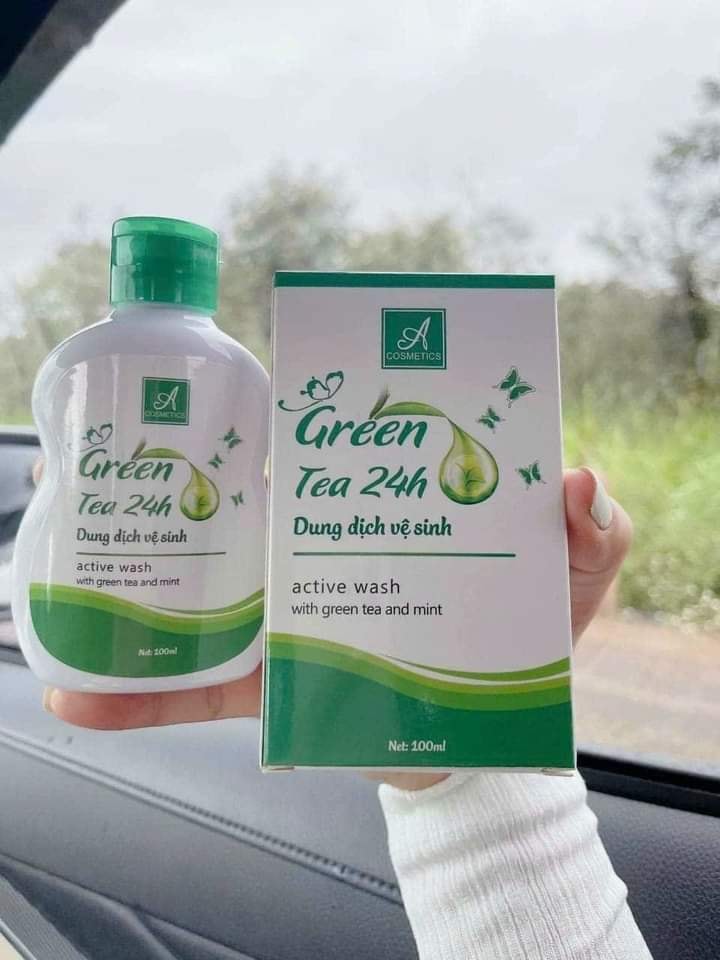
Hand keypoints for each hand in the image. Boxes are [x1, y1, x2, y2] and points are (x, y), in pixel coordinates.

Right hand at [42, 467, 630, 789]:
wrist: (487, 744)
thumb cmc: (529, 641)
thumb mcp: (574, 581)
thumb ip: (595, 531)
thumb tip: (574, 476)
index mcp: (378, 512)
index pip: (324, 452)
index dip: (286, 416)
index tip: (248, 392)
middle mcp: (321, 552)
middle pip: (243, 509)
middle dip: (188, 483)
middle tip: (146, 465)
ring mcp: (288, 617)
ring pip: (200, 594)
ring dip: (135, 585)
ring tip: (73, 574)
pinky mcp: (271, 686)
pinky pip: (196, 692)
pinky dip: (136, 702)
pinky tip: (76, 705)